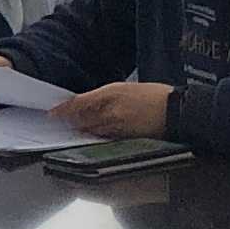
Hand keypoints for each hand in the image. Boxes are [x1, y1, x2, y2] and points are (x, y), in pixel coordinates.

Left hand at [53, 81, 174, 139]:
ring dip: (84, 132)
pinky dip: (98, 138)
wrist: (177, 110)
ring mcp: (117, 127)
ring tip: (81, 130)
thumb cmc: (156, 97)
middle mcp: (111, 111)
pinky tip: (98, 137)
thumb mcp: (127, 88)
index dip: (63, 110)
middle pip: (82, 120)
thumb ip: (106, 98)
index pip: (79, 103)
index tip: (52, 114)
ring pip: (91, 132)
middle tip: (66, 123)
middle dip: (73, 123)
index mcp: (111, 93)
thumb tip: (89, 105)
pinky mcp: (124, 139)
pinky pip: (104, 140)